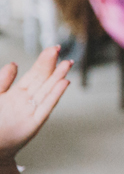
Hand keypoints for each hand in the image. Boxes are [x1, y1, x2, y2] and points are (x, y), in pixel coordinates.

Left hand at [0, 47, 71, 161]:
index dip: (43, 61)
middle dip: (50, 64)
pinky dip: (55, 95)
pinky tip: (63, 83)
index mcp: (18, 93)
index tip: (52, 49)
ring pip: (47, 90)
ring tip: (66, 63)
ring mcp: (32, 111)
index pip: (35, 73)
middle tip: (58, 49)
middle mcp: (27, 100)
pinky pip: (46, 107)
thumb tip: (14, 64)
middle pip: (42, 79)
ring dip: (57, 76)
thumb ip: (3, 81)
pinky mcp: (33, 124)